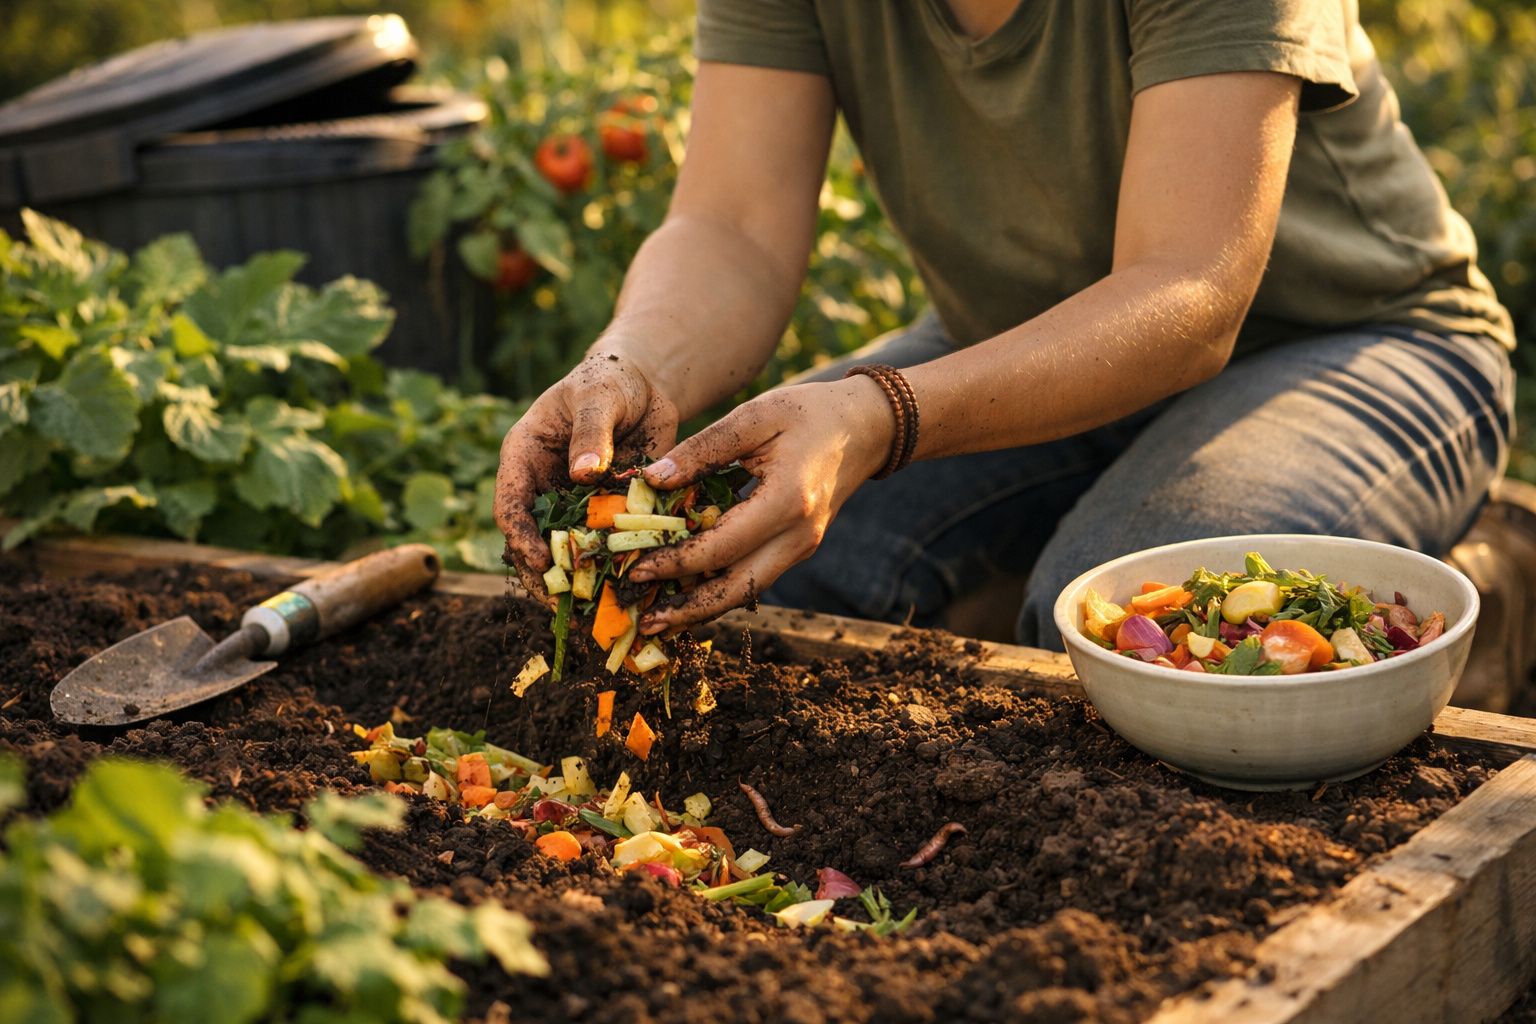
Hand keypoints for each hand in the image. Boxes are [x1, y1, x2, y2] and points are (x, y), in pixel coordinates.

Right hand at [494, 347, 678, 604]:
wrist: (645, 387)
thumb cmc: (609, 382)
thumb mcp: (599, 396)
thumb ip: (591, 432)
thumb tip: (583, 473)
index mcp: (524, 459)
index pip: (510, 506)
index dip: (521, 538)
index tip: (541, 563)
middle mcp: (544, 490)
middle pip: (536, 542)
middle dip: (549, 576)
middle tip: (567, 606)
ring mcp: (575, 507)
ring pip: (571, 554)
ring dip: (583, 583)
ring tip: (598, 615)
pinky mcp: (608, 516)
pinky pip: (609, 549)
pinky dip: (618, 571)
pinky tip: (634, 594)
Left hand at [627, 375, 895, 632]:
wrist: (866, 427)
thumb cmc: (808, 412)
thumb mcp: (753, 417)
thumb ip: (702, 449)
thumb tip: (651, 480)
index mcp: (786, 502)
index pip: (720, 546)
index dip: (675, 562)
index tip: (636, 568)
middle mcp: (797, 536)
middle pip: (736, 589)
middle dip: (688, 610)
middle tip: (645, 622)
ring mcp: (801, 547)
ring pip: (746, 591)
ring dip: (702, 608)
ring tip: (660, 619)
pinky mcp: (798, 547)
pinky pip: (754, 577)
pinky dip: (720, 589)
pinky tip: (688, 594)